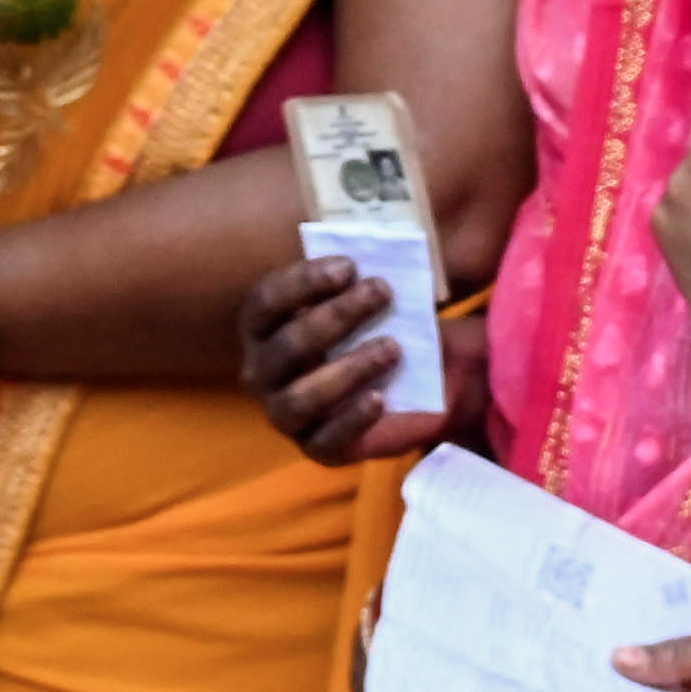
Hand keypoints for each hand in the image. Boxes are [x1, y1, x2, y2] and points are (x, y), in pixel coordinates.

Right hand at [238, 256, 453, 465]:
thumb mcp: (372, 299)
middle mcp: (263, 371)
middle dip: (335, 317)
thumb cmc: (383, 327)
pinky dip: (353, 419)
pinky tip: (381, 397)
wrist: (428, 378)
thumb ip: (359, 276)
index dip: (303, 283)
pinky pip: (327, 440)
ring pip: (301, 396)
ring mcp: (286, 414)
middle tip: (381, 293)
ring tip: (392, 348)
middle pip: (286, 345)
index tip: (350, 266)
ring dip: (346, 369)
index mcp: (263, 328)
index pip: (266, 301)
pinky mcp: (317, 449)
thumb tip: (373, 243)